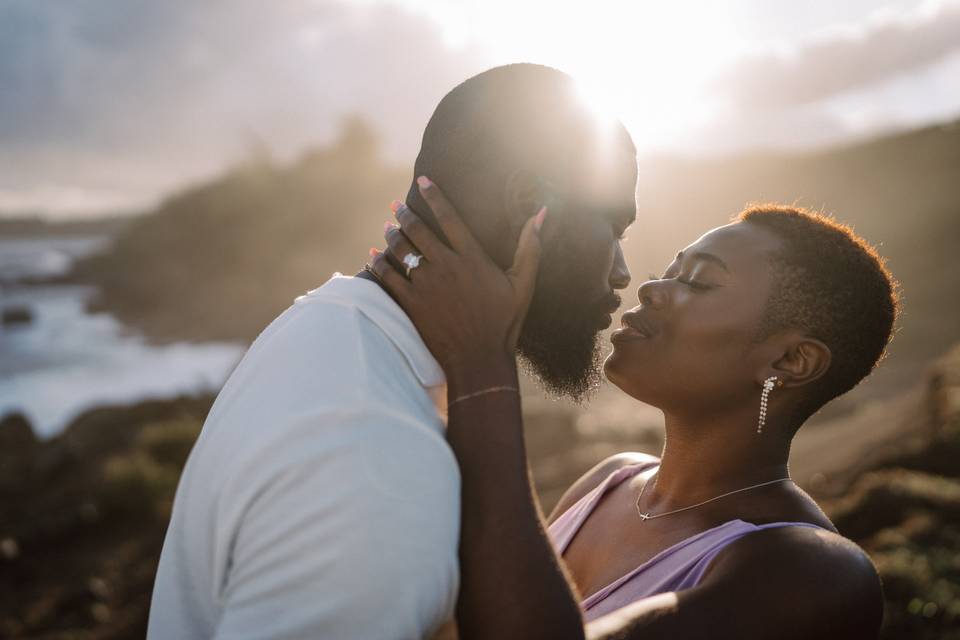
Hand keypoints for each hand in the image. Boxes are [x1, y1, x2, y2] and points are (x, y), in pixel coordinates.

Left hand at [369, 176, 545, 387]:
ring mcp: (426, 285)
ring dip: (391, 236)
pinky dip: (378, 264)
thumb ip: (530, 247)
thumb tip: (542, 212)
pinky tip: (372, 257)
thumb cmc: (505, 322)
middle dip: (404, 215)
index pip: (449, 218)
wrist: (479, 359)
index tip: (422, 181)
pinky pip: (388, 277)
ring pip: (401, 251)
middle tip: (395, 206)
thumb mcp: (523, 284)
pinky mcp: (411, 303)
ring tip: (387, 229)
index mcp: (472, 258)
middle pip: (418, 231)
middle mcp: (447, 266)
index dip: (434, 196)